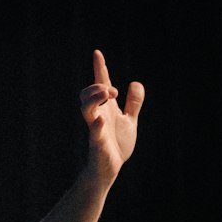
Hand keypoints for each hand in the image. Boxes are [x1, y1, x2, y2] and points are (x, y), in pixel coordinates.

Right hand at [79, 49, 143, 179]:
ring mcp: (96, 129)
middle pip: (87, 93)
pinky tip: (101, 120)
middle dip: (97, 86)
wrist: (110, 168)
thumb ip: (133, 103)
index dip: (99, 68)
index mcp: (106, 109)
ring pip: (86, 108)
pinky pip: (93, 133)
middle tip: (113, 92)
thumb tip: (136, 83)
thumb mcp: (129, 121)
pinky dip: (97, 125)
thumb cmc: (116, 145)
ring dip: (94, 98)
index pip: (100, 84)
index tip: (97, 53)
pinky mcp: (97, 144)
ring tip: (107, 94)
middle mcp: (98, 115)